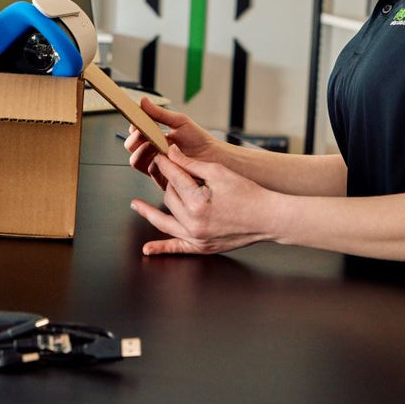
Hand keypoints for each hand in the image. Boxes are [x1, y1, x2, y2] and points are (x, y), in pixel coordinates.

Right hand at [124, 99, 223, 185]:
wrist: (214, 156)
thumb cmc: (199, 139)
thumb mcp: (179, 121)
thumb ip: (159, 113)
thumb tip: (143, 101)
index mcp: (154, 137)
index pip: (135, 133)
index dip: (133, 127)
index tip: (136, 122)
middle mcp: (152, 151)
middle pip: (130, 147)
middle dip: (134, 139)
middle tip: (143, 133)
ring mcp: (156, 164)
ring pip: (135, 160)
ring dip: (141, 151)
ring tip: (153, 144)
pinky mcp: (162, 177)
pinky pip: (150, 171)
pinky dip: (153, 162)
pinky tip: (163, 156)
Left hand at [129, 146, 277, 255]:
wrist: (268, 217)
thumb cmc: (248, 193)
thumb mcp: (219, 172)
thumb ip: (192, 164)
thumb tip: (171, 154)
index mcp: (196, 201)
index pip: (173, 177)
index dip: (165, 163)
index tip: (160, 155)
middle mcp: (193, 222)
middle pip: (168, 197)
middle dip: (168, 182)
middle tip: (169, 172)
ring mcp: (196, 237)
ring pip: (166, 219)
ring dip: (151, 210)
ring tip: (136, 205)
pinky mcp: (202, 247)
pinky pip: (176, 248)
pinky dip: (161, 249)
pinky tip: (147, 249)